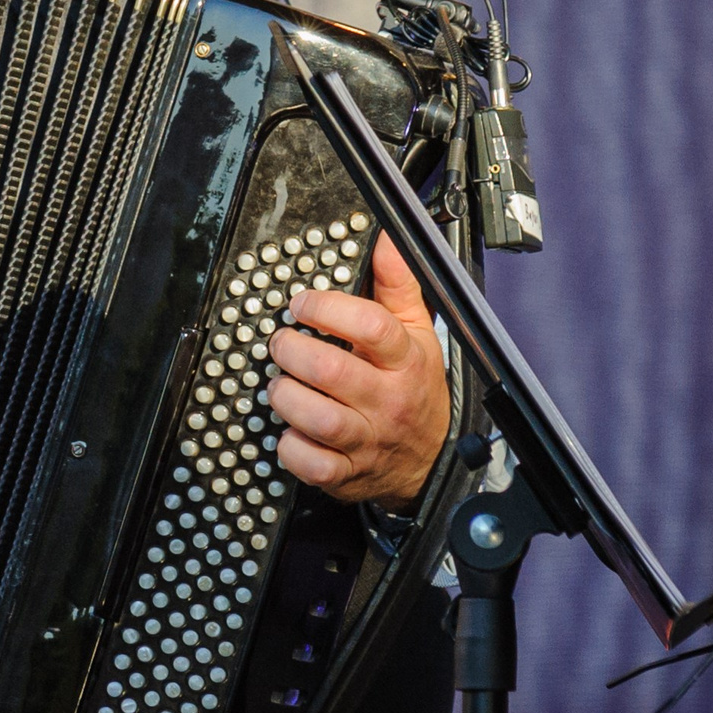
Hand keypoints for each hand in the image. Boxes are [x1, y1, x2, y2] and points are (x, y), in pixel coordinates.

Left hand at [264, 234, 448, 510]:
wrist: (431, 459)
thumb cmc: (415, 388)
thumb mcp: (417, 332)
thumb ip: (398, 285)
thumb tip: (386, 239)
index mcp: (405, 360)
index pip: (371, 327)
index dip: (327, 308)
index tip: (302, 304)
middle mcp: (387, 399)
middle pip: (332, 371)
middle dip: (293, 351)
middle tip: (281, 343)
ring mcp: (368, 439)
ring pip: (319, 419)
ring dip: (287, 397)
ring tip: (280, 383)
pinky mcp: (347, 473)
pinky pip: (313, 465)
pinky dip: (291, 449)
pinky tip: (289, 430)